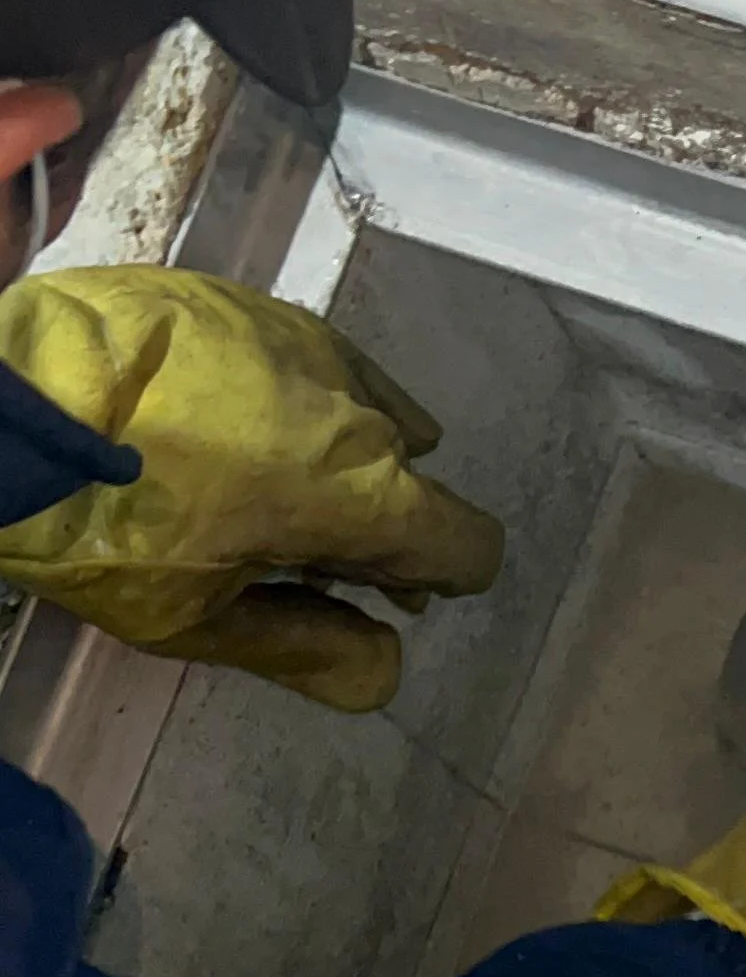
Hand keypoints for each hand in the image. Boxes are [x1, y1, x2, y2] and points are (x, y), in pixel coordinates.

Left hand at [0, 267, 502, 709]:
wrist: (7, 403)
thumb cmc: (100, 529)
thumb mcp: (195, 619)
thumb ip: (306, 645)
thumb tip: (385, 674)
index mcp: (358, 493)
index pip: (468, 543)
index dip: (442, 578)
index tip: (391, 593)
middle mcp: (355, 406)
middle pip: (409, 477)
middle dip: (375, 519)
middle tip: (299, 551)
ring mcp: (304, 341)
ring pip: (365, 409)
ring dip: (334, 451)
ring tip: (254, 480)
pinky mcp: (251, 303)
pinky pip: (310, 361)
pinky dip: (290, 399)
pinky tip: (226, 422)